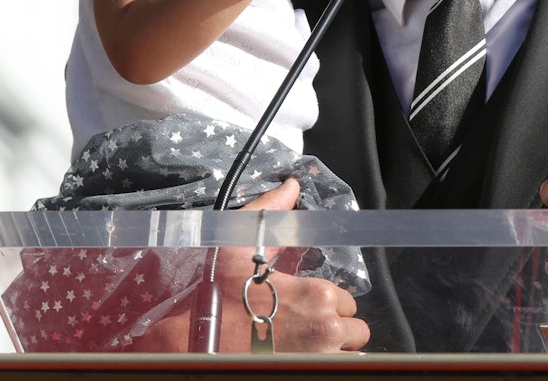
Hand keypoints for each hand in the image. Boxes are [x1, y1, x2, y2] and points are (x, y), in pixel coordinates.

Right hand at [135, 180, 369, 352]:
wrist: (190, 342)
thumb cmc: (216, 295)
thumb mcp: (239, 245)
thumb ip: (272, 212)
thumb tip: (292, 185)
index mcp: (317, 295)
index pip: (348, 302)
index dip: (330, 303)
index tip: (307, 305)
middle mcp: (326, 329)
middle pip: (356, 332)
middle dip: (337, 330)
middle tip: (309, 328)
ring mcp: (319, 359)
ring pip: (351, 357)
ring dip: (335, 352)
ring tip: (308, 347)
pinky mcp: (306, 375)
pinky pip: (338, 373)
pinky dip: (326, 366)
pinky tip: (303, 359)